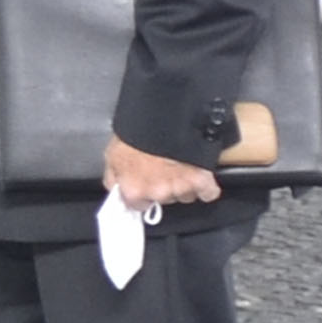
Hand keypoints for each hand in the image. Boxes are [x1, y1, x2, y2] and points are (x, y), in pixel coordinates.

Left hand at [103, 136, 219, 210]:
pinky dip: (206, 187)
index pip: (137, 205)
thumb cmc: (136, 132)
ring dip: (184, 185)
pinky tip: (201, 177)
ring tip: (180, 165)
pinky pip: (208, 193)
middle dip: (164, 186)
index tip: (144, 186)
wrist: (164, 117)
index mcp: (133, 190)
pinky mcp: (201, 182)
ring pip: (185, 195)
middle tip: (162, 167)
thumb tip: (115, 187)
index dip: (142, 194)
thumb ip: (113, 176)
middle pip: (163, 199)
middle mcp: (157, 193)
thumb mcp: (113, 153)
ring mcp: (180, 188)